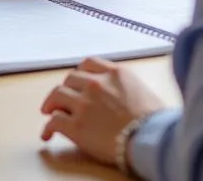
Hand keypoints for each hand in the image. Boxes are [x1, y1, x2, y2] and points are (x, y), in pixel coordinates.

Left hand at [40, 58, 166, 167]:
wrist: (151, 139)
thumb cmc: (155, 121)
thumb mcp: (143, 90)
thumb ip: (126, 87)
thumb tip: (123, 97)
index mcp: (115, 72)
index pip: (89, 63)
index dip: (79, 72)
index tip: (76, 80)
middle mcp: (97, 83)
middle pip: (70, 78)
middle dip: (65, 88)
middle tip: (62, 98)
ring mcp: (84, 103)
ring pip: (57, 95)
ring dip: (51, 103)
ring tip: (49, 111)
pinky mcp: (76, 125)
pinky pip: (54, 121)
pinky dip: (47, 127)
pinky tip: (47, 135)